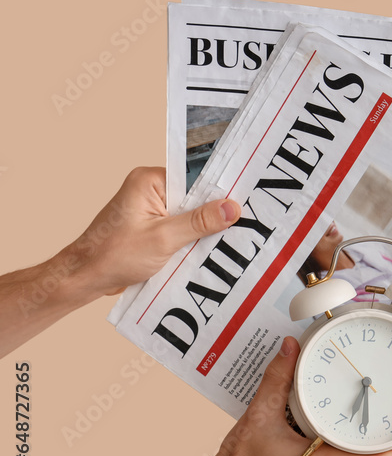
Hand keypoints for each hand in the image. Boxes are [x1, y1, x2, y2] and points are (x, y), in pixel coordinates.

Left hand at [70, 167, 241, 296]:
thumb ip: (199, 222)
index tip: (243, 202)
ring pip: (189, 214)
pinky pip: (180, 226)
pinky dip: (191, 238)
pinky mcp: (152, 225)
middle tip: (240, 225)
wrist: (85, 277)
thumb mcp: (164, 238)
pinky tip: (203, 248)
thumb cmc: (114, 255)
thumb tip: (232, 208)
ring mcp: (150, 208)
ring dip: (201, 229)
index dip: (218, 191)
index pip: (194, 178)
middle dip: (212, 213)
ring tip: (224, 239)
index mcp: (149, 180)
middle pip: (194, 196)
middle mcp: (150, 189)